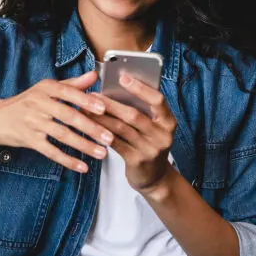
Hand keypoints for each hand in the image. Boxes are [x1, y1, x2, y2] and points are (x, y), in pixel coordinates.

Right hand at [0, 71, 113, 172]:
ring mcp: (33, 122)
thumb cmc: (26, 103)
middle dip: (91, 127)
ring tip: (101, 152)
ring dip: (83, 145)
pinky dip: (67, 160)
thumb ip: (72, 84)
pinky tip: (82, 166)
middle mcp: (38, 103)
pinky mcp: (29, 140)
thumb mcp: (46, 89)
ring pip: (62, 135)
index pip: (68, 93)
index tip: (103, 109)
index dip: (86, 101)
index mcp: (45, 88)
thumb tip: (94, 74)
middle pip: (68, 116)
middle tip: (109, 137)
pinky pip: (51, 151)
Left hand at [86, 74, 176, 191]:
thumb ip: (142, 110)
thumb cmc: (148, 143)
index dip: (140, 88)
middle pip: (134, 114)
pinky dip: (101, 133)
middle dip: (111, 103)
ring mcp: (150, 149)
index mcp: (169, 122)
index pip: (158, 100)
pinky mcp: (137, 161)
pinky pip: (115, 143)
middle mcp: (163, 135)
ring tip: (86, 108)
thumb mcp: (153, 127)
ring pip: (121, 128)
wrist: (154, 177)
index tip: (123, 77)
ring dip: (101, 117)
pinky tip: (90, 126)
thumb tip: (116, 88)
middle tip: (93, 95)